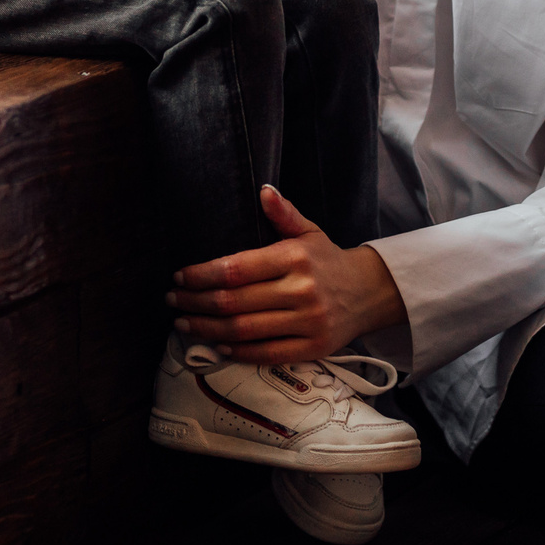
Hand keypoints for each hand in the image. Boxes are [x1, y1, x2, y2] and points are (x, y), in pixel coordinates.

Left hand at [167, 186, 406, 363]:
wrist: (370, 292)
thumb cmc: (329, 261)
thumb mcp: (309, 231)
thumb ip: (283, 214)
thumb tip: (263, 190)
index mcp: (295, 257)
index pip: (237, 268)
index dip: (202, 275)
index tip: (180, 277)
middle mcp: (301, 290)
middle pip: (234, 301)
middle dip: (196, 302)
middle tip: (174, 300)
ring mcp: (308, 322)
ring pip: (244, 330)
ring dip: (208, 329)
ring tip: (185, 323)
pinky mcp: (313, 348)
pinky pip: (267, 353)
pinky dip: (238, 352)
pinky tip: (218, 345)